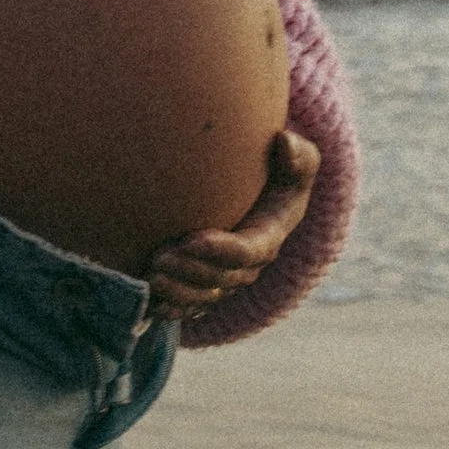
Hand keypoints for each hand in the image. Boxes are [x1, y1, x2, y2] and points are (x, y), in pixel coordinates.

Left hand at [143, 131, 319, 320]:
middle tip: (160, 257)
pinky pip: (193, 305)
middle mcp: (249, 266)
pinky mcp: (208, 285)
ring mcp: (228, 278)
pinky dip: (174, 308)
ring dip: (179, 291)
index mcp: (268, 238)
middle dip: (192, 272)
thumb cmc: (278, 173)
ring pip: (205, 297)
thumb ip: (297, 155)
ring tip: (151, 276)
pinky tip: (153, 305)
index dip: (222, 250)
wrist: (263, 196)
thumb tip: (284, 141)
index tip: (191, 239)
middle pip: (222, 279)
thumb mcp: (297, 163)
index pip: (248, 251)